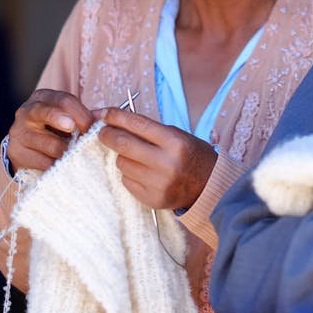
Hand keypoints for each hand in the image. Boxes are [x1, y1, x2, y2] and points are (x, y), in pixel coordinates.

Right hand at [6, 89, 93, 173]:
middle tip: (73, 130)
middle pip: (44, 113)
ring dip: (66, 151)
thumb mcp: (68, 116)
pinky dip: (57, 165)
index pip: (63, 100)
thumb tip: (102, 122)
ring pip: (48, 143)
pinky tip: (64, 165)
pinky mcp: (16, 152)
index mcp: (43, 98)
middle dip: (61, 121)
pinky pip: (42, 162)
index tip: (92, 127)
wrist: (29, 146)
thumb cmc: (56, 127)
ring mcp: (18, 132)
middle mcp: (27, 112)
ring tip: (74, 154)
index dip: (81, 114)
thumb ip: (83, 117)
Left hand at [96, 107, 217, 210]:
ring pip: (122, 163)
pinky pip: (126, 181)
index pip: (137, 124)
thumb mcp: (178, 136)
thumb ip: (149, 130)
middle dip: (107, 135)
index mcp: (175, 142)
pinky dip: (129, 174)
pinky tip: (143, 173)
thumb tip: (115, 121)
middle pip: (123, 144)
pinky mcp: (152, 199)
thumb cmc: (192, 156)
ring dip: (122, 157)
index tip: (102, 113)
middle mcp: (166, 163)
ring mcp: (158, 183)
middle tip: (103, 132)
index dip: (115, 116)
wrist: (210, 187)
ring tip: (136, 157)